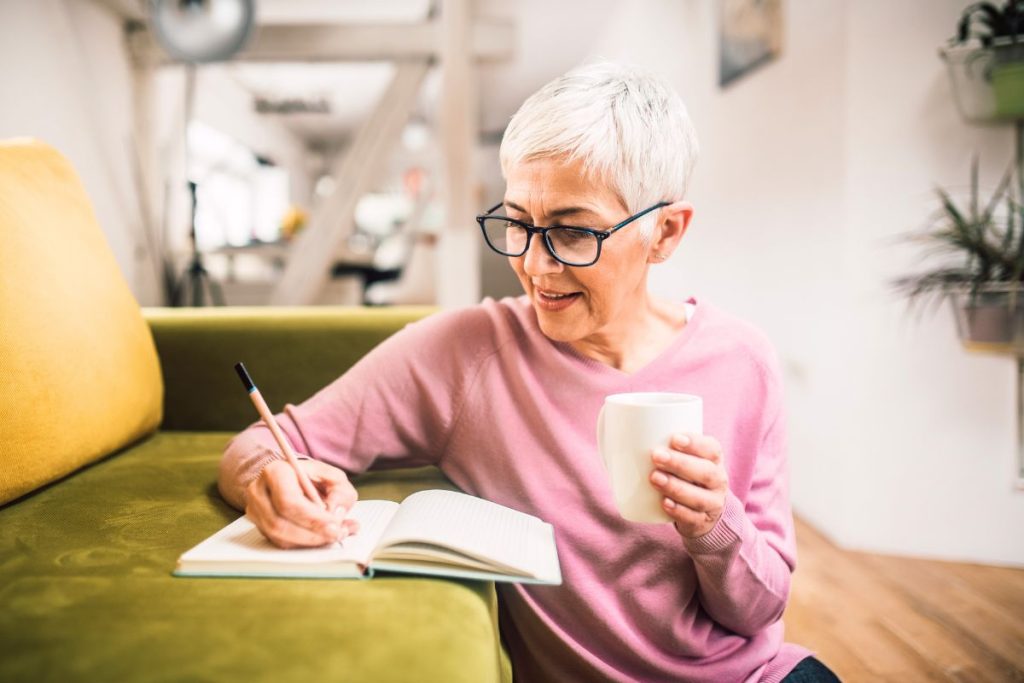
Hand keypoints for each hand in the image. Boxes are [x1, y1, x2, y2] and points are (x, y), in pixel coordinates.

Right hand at [244, 457, 359, 548]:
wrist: (293, 479)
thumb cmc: (313, 477)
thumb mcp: (333, 477)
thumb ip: (341, 493)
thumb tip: (336, 515)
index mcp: (276, 471)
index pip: (288, 500)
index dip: (312, 518)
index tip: (334, 525)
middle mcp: (259, 491)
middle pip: (279, 523)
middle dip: (311, 534)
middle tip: (335, 535)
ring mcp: (255, 510)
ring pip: (278, 536)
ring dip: (308, 542)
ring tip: (332, 536)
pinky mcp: (259, 525)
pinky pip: (279, 542)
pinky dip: (302, 544)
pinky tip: (319, 538)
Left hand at [649, 433, 728, 538]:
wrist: (702, 511)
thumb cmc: (684, 475)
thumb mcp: (683, 457)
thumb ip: (664, 445)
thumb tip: (620, 431)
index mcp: (714, 460)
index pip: (712, 449)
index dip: (696, 443)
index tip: (674, 438)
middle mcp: (718, 481)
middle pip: (706, 472)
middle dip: (680, 464)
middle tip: (656, 456)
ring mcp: (712, 503)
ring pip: (699, 497)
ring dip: (675, 487)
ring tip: (654, 478)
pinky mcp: (701, 522)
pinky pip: (692, 518)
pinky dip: (678, 511)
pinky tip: (664, 503)